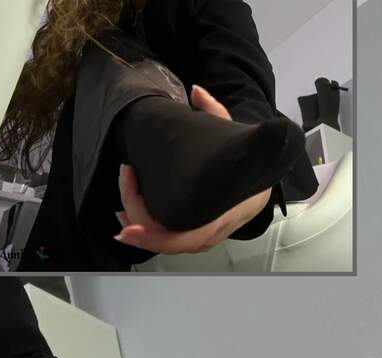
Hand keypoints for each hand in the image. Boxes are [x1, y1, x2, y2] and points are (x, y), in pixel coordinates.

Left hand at [114, 85, 271, 254]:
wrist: (261, 172)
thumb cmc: (245, 157)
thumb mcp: (233, 133)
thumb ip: (215, 113)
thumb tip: (196, 91)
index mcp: (233, 208)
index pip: (192, 236)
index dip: (158, 237)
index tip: (131, 229)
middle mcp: (219, 227)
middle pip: (172, 242)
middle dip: (141, 226)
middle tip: (122, 202)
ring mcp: (208, 234)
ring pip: (168, 243)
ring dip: (140, 227)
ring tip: (120, 210)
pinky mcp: (197, 233)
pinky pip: (170, 240)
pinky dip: (147, 232)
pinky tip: (128, 218)